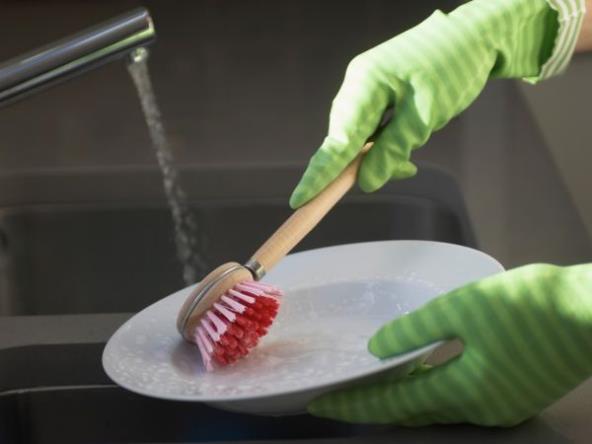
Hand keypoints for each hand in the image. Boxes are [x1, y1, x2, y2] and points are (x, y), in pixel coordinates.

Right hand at [290, 0, 558, 207]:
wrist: (474, 36)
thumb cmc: (454, 67)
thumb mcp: (426, 115)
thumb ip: (393, 150)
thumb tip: (367, 182)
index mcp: (365, 84)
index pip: (338, 140)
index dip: (319, 175)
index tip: (300, 201)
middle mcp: (358, 85)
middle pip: (346, 140)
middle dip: (364, 165)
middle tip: (405, 170)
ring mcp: (365, 87)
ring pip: (360, 137)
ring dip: (381, 154)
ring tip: (411, 160)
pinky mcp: (377, 91)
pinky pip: (371, 127)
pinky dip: (386, 143)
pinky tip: (407, 146)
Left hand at [308, 264, 591, 425]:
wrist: (589, 312)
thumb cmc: (525, 305)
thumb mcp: (463, 308)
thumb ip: (415, 331)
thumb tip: (376, 350)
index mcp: (463, 390)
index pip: (392, 402)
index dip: (354, 403)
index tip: (320, 402)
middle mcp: (478, 409)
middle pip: (411, 410)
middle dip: (372, 403)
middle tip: (338, 394)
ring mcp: (498, 408)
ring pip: (434, 407)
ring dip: (401, 397)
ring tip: (369, 384)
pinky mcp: (512, 397)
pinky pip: (457, 400)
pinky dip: (430, 390)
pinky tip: (419, 374)